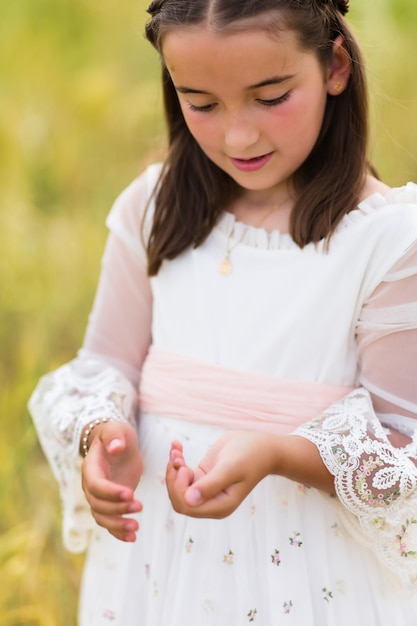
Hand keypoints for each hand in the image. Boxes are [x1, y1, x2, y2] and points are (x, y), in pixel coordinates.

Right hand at [81, 421, 142, 541]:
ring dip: (117, 525)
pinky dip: (119, 533)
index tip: (130, 493)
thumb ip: (115, 436)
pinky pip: (109, 523)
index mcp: (91, 467)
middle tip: (139, 506)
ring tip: (136, 528)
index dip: (110, 492)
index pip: (95, 485)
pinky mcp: (110, 504)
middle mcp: (91, 485)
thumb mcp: (116, 429)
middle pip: (98, 504)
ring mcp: (99, 497)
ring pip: (102, 517)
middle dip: (117, 509)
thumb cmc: (116, 434)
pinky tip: (133, 538)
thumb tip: (115, 447)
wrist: (117, 444)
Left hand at [166, 430, 278, 518]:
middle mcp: (211, 502)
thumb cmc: (250, 456)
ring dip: (174, 468)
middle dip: (173, 478)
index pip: (186, 506)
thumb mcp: (231, 468)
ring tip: (176, 449)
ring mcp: (206, 490)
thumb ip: (211, 485)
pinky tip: (177, 445)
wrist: (262, 446)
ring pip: (178, 487)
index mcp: (219, 506)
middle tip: (177, 457)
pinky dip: (177, 460)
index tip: (184, 468)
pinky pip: (183, 474)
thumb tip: (189, 500)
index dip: (178, 489)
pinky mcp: (203, 477)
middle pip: (179, 499)